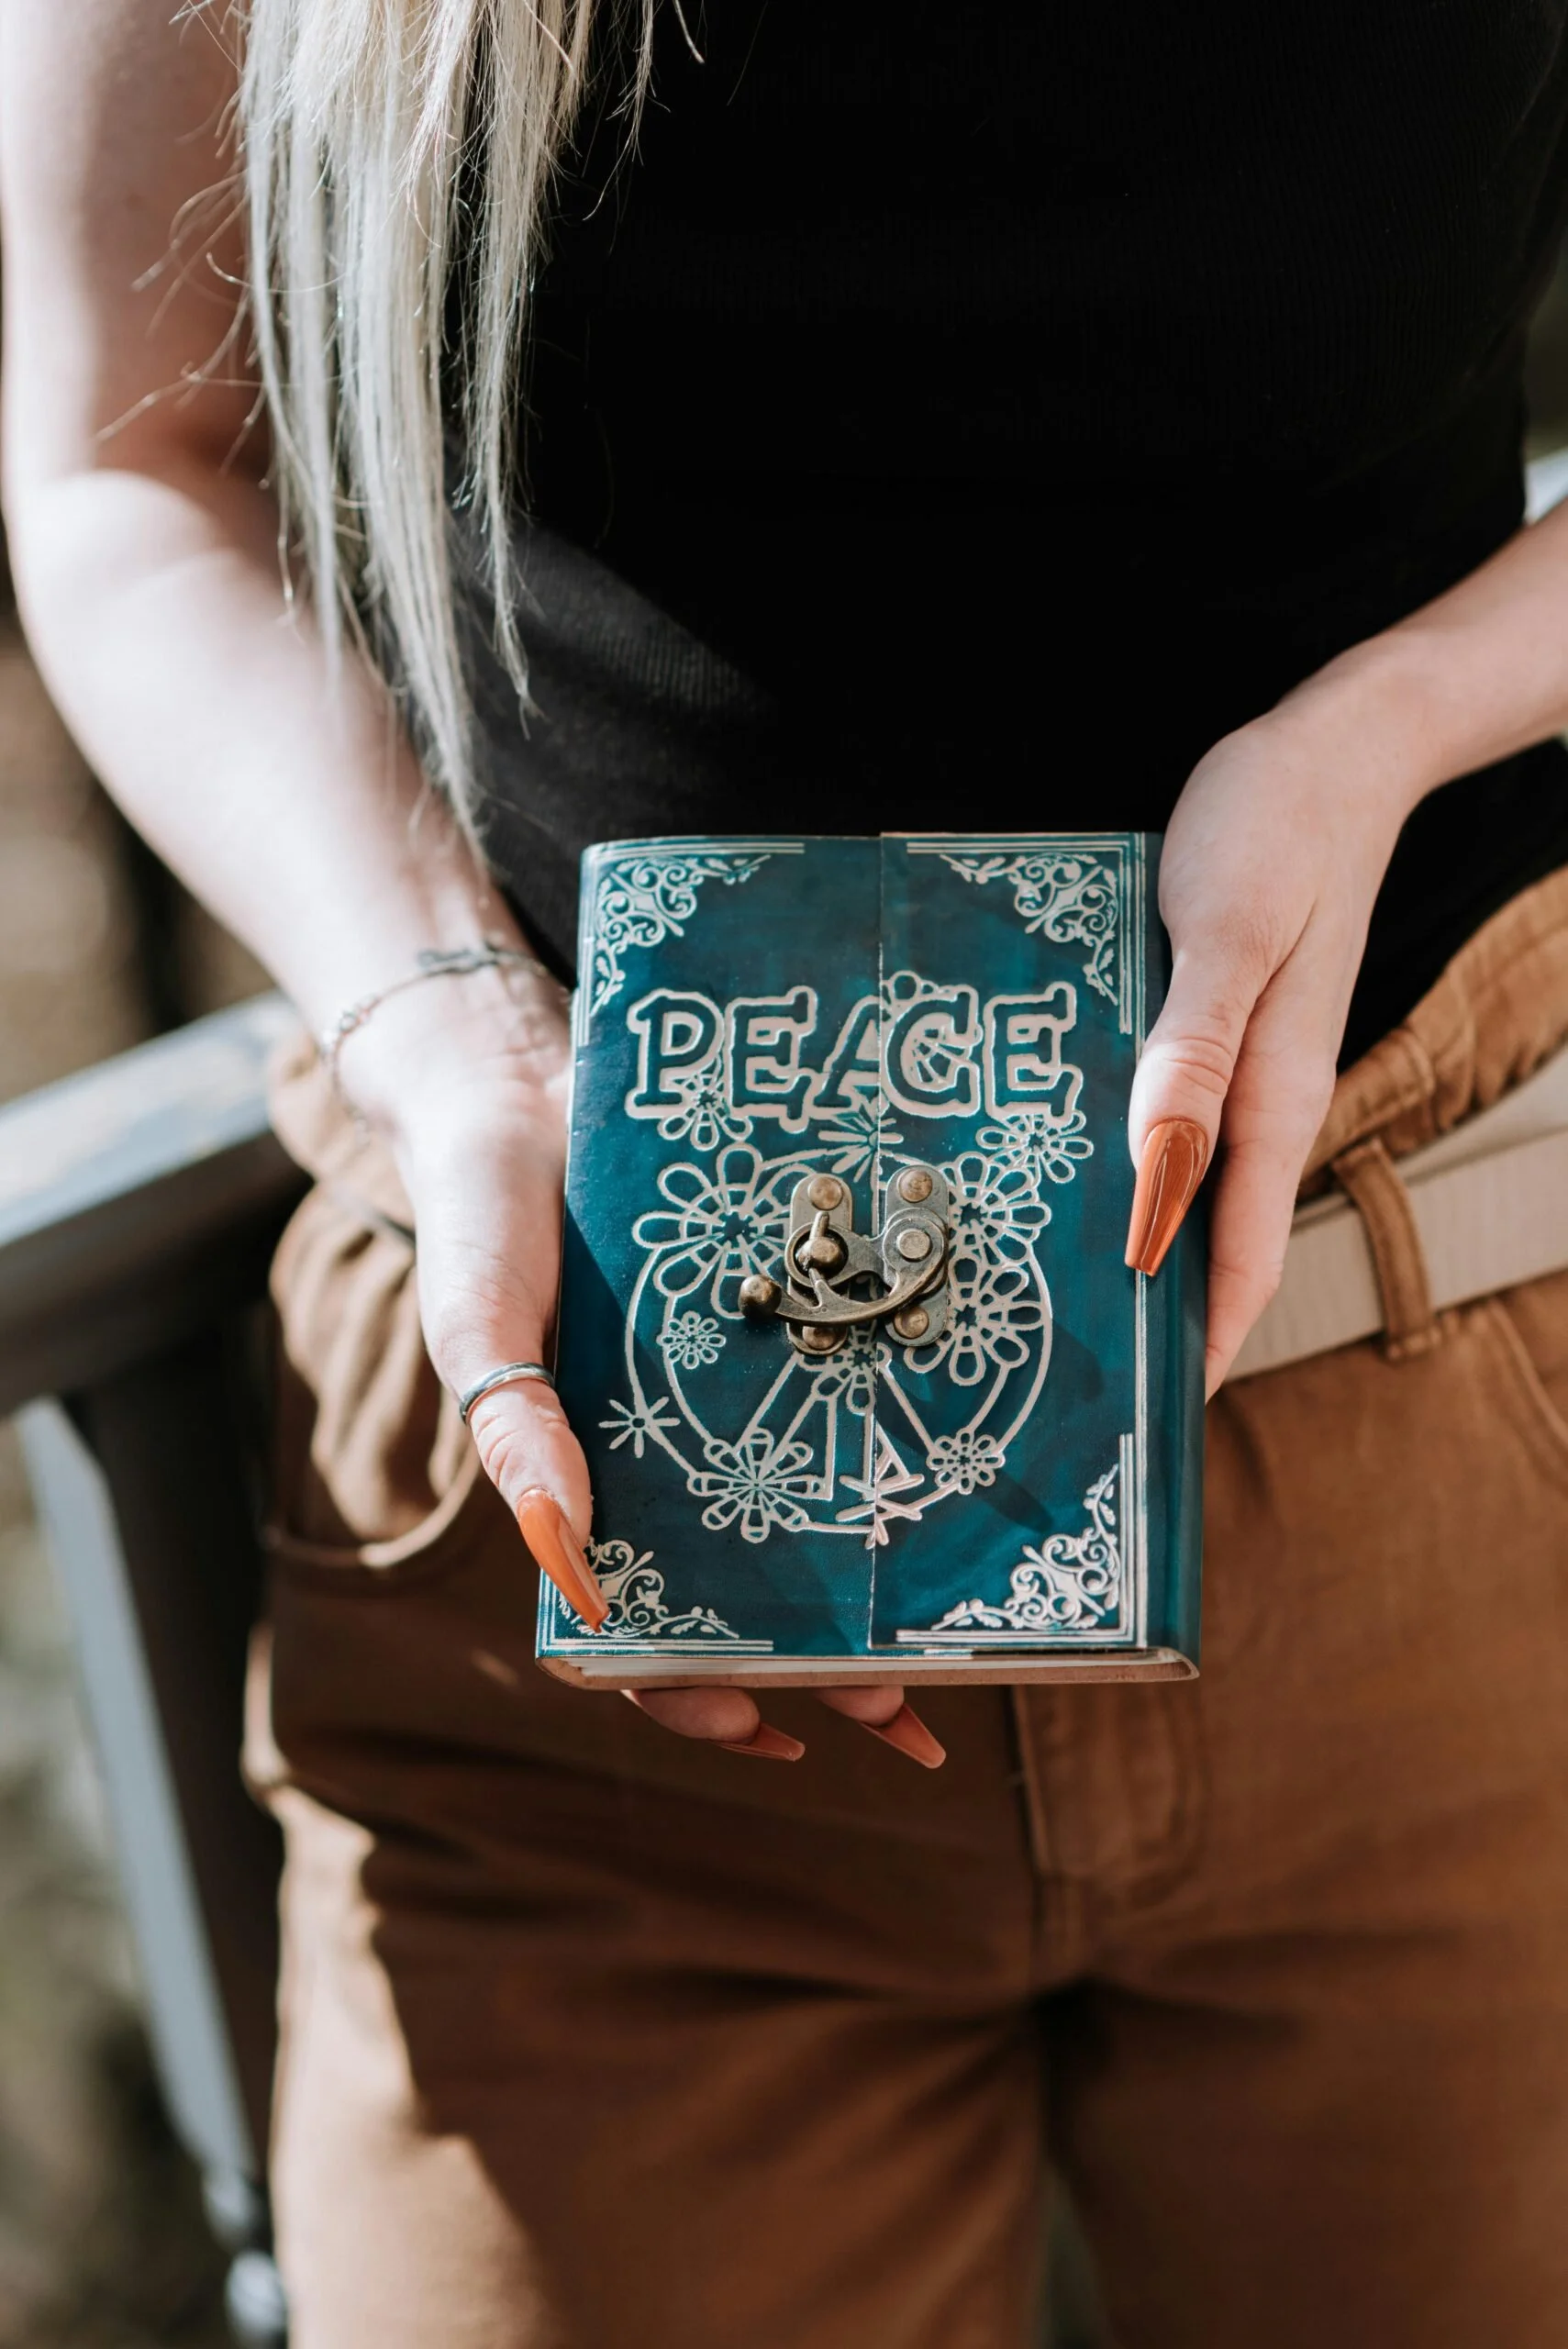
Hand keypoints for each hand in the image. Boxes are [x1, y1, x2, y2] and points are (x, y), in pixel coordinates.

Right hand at [344, 969, 944, 1768]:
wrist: (526, 1081)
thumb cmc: (480, 1222)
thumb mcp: (482, 1330)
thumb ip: (518, 1438)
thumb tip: (576, 1571)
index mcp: (596, 1487)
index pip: (649, 1628)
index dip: (705, 1694)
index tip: (780, 1734)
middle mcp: (681, 1454)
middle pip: (765, 1590)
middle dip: (838, 1666)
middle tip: (922, 1717)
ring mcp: (741, 1391)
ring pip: (824, 1506)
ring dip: (892, 1573)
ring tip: (972, 1621)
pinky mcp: (789, 1315)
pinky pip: (849, 1384)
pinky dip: (899, 1424)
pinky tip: (972, 1445)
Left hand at [1127, 657, 1429, 1390]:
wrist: (1335, 750)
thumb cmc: (1279, 831)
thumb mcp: (1227, 934)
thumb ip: (1190, 1052)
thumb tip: (1154, 1175)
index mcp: (1274, 1101)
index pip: (1241, 1263)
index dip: (1197, 1349)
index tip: (1140, 1428)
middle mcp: (1263, 1105)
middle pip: (1214, 1248)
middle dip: (1153, 1323)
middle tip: (1063, 1389)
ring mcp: (1241, 1074)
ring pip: (1190, 1194)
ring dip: (1136, 1252)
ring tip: (1046, 1306)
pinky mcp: (1214, 1036)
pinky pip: (1172, 1132)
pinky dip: (1128, 1172)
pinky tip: (1063, 1174)